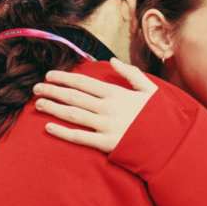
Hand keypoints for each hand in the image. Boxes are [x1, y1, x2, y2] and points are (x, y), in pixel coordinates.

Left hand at [33, 58, 156, 152]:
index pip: (84, 83)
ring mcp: (105, 126)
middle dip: (53, 91)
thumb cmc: (161, 115)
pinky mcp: (106, 144)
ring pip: (72, 115)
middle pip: (73, 97)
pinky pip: (79, 137)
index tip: (50, 75)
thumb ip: (131, 74)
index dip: (64, 78)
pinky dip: (62, 132)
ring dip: (53, 108)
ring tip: (37, 104)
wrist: (170, 141)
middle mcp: (107, 108)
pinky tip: (49, 127)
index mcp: (116, 93)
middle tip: (36, 88)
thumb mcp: (150, 89)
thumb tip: (113, 61)